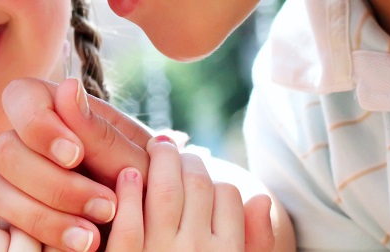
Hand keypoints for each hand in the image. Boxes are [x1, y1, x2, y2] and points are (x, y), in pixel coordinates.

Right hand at [0, 78, 153, 251]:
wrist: (150, 228)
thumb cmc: (144, 184)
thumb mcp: (134, 160)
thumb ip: (100, 132)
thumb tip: (69, 86)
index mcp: (56, 110)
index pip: (21, 97)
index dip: (40, 126)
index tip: (76, 155)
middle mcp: (27, 142)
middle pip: (5, 150)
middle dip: (54, 184)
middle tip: (105, 206)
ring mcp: (14, 181)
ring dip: (44, 217)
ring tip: (93, 238)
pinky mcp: (11, 217)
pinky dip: (27, 234)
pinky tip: (66, 244)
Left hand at [105, 136, 274, 251]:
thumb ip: (254, 243)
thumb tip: (261, 198)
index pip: (229, 195)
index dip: (215, 176)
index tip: (199, 169)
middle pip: (197, 185)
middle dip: (188, 160)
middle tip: (174, 148)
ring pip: (164, 193)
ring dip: (161, 162)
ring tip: (155, 148)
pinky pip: (128, 225)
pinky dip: (129, 195)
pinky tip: (129, 175)